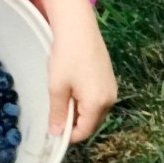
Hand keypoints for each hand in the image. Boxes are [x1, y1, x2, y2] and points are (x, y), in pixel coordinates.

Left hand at [29, 0, 117, 143]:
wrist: (78, 27)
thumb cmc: (66, 57)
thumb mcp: (57, 87)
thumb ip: (58, 113)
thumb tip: (56, 135)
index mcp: (98, 104)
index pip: (83, 132)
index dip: (67, 134)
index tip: (52, 127)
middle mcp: (110, 99)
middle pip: (90, 122)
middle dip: (73, 120)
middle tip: (55, 107)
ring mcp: (111, 88)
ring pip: (93, 109)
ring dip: (78, 108)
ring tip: (62, 91)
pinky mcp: (109, 78)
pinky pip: (96, 97)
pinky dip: (84, 97)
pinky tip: (71, 82)